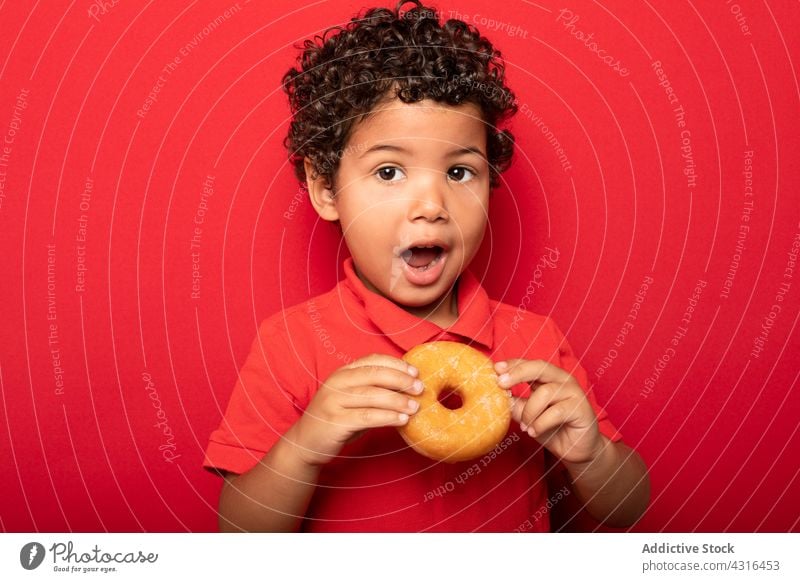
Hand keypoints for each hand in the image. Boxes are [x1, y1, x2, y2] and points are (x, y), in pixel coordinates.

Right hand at [293, 354, 421, 465]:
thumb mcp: (352, 400)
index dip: (396, 364)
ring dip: (398, 401)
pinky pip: (367, 417)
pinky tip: (402, 420)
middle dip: (401, 380)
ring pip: (373, 396)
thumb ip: (373, 391)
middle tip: (419, 388)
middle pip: (375, 375)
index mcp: (342, 373)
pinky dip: (387, 417)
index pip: (373, 360)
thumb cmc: (336, 420)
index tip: (415, 372)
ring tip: (415, 407)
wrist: (305, 443)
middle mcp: (337, 383)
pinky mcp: (335, 422)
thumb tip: (408, 388)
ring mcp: (334, 402)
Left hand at [495, 359, 602, 463]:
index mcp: (548, 377)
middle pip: (539, 367)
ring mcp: (573, 392)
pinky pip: (556, 412)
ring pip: (545, 392)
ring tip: (525, 427)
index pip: (529, 364)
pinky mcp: (581, 408)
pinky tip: (534, 432)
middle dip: (518, 373)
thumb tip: (498, 397)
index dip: (512, 364)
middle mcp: (562, 380)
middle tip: (501, 383)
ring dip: (529, 412)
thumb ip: (516, 405)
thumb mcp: (528, 416)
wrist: (576, 450)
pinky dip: (541, 423)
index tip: (495, 368)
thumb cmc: (551, 429)